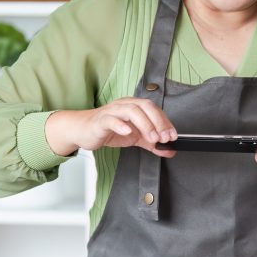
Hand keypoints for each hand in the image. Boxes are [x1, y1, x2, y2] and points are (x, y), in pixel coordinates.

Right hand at [46, 98, 177, 157]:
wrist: (84, 131)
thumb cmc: (109, 130)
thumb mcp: (135, 137)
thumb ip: (152, 143)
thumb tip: (170, 151)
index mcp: (135, 106)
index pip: (154, 109)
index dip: (165, 122)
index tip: (172, 136)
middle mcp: (125, 105)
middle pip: (145, 106)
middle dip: (158, 122)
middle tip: (164, 138)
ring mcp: (113, 111)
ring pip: (131, 111)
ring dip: (145, 124)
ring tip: (151, 138)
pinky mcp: (101, 120)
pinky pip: (111, 120)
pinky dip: (120, 125)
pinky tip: (127, 131)